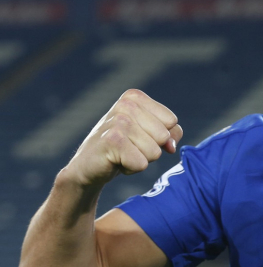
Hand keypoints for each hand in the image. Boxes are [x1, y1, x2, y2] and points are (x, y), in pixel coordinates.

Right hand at [64, 89, 182, 187]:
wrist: (87, 166)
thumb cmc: (123, 148)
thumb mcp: (149, 134)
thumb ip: (171, 133)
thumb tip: (171, 145)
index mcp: (135, 97)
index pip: (172, 121)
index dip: (160, 136)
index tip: (138, 137)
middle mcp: (126, 105)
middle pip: (164, 137)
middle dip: (150, 149)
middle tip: (128, 147)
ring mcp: (118, 122)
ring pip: (155, 152)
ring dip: (140, 159)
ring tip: (122, 154)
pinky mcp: (112, 141)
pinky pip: (142, 164)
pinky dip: (131, 169)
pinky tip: (115, 162)